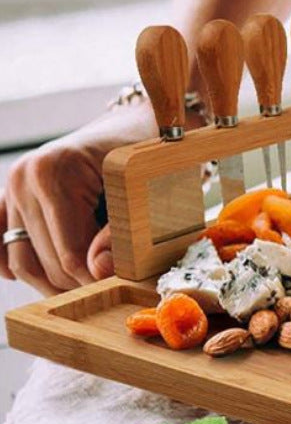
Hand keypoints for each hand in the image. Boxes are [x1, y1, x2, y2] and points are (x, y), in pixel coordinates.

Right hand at [0, 103, 156, 294]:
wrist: (131, 129)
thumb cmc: (144, 159)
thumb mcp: (142, 191)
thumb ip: (122, 232)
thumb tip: (97, 271)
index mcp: (55, 172)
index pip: (69, 253)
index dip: (94, 281)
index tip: (118, 290)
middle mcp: (24, 178)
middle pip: (44, 261)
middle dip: (76, 284)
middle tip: (106, 294)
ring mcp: (11, 187)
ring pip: (21, 260)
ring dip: (51, 283)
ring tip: (84, 291)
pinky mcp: (8, 197)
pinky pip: (2, 243)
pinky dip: (20, 265)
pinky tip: (47, 279)